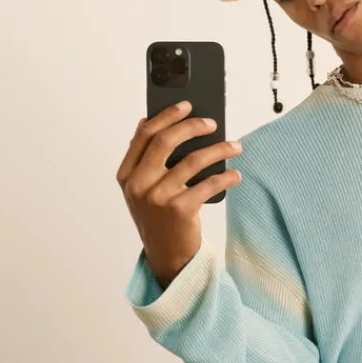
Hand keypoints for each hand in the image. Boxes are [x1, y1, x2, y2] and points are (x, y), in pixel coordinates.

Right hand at [117, 100, 242, 288]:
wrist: (167, 257)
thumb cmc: (159, 217)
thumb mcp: (143, 189)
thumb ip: (143, 160)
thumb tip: (150, 121)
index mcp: (126, 175)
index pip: (145, 135)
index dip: (166, 116)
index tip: (186, 105)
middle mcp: (138, 185)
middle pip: (166, 141)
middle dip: (192, 126)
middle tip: (212, 123)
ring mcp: (157, 198)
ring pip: (192, 160)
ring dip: (219, 149)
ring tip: (235, 146)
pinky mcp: (179, 210)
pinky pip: (208, 184)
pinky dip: (226, 177)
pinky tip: (235, 174)